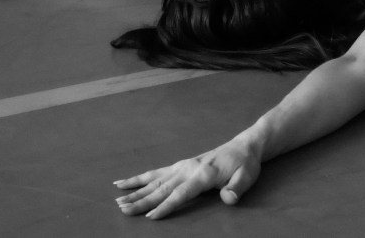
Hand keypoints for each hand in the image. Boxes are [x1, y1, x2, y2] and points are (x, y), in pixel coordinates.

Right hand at [113, 139, 261, 219]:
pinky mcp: (179, 166)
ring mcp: (182, 166)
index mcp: (204, 175)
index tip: (150, 217)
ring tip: (117, 201)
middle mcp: (188, 169)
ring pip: (154, 181)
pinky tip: (122, 183)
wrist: (243, 147)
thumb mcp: (247, 177)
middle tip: (123, 210)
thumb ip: (236, 189)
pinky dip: (138, 178)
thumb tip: (228, 198)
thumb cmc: (245, 165)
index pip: (181, 193)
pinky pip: (155, 173)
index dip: (166, 206)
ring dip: (135, 191)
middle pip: (162, 188)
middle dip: (142, 201)